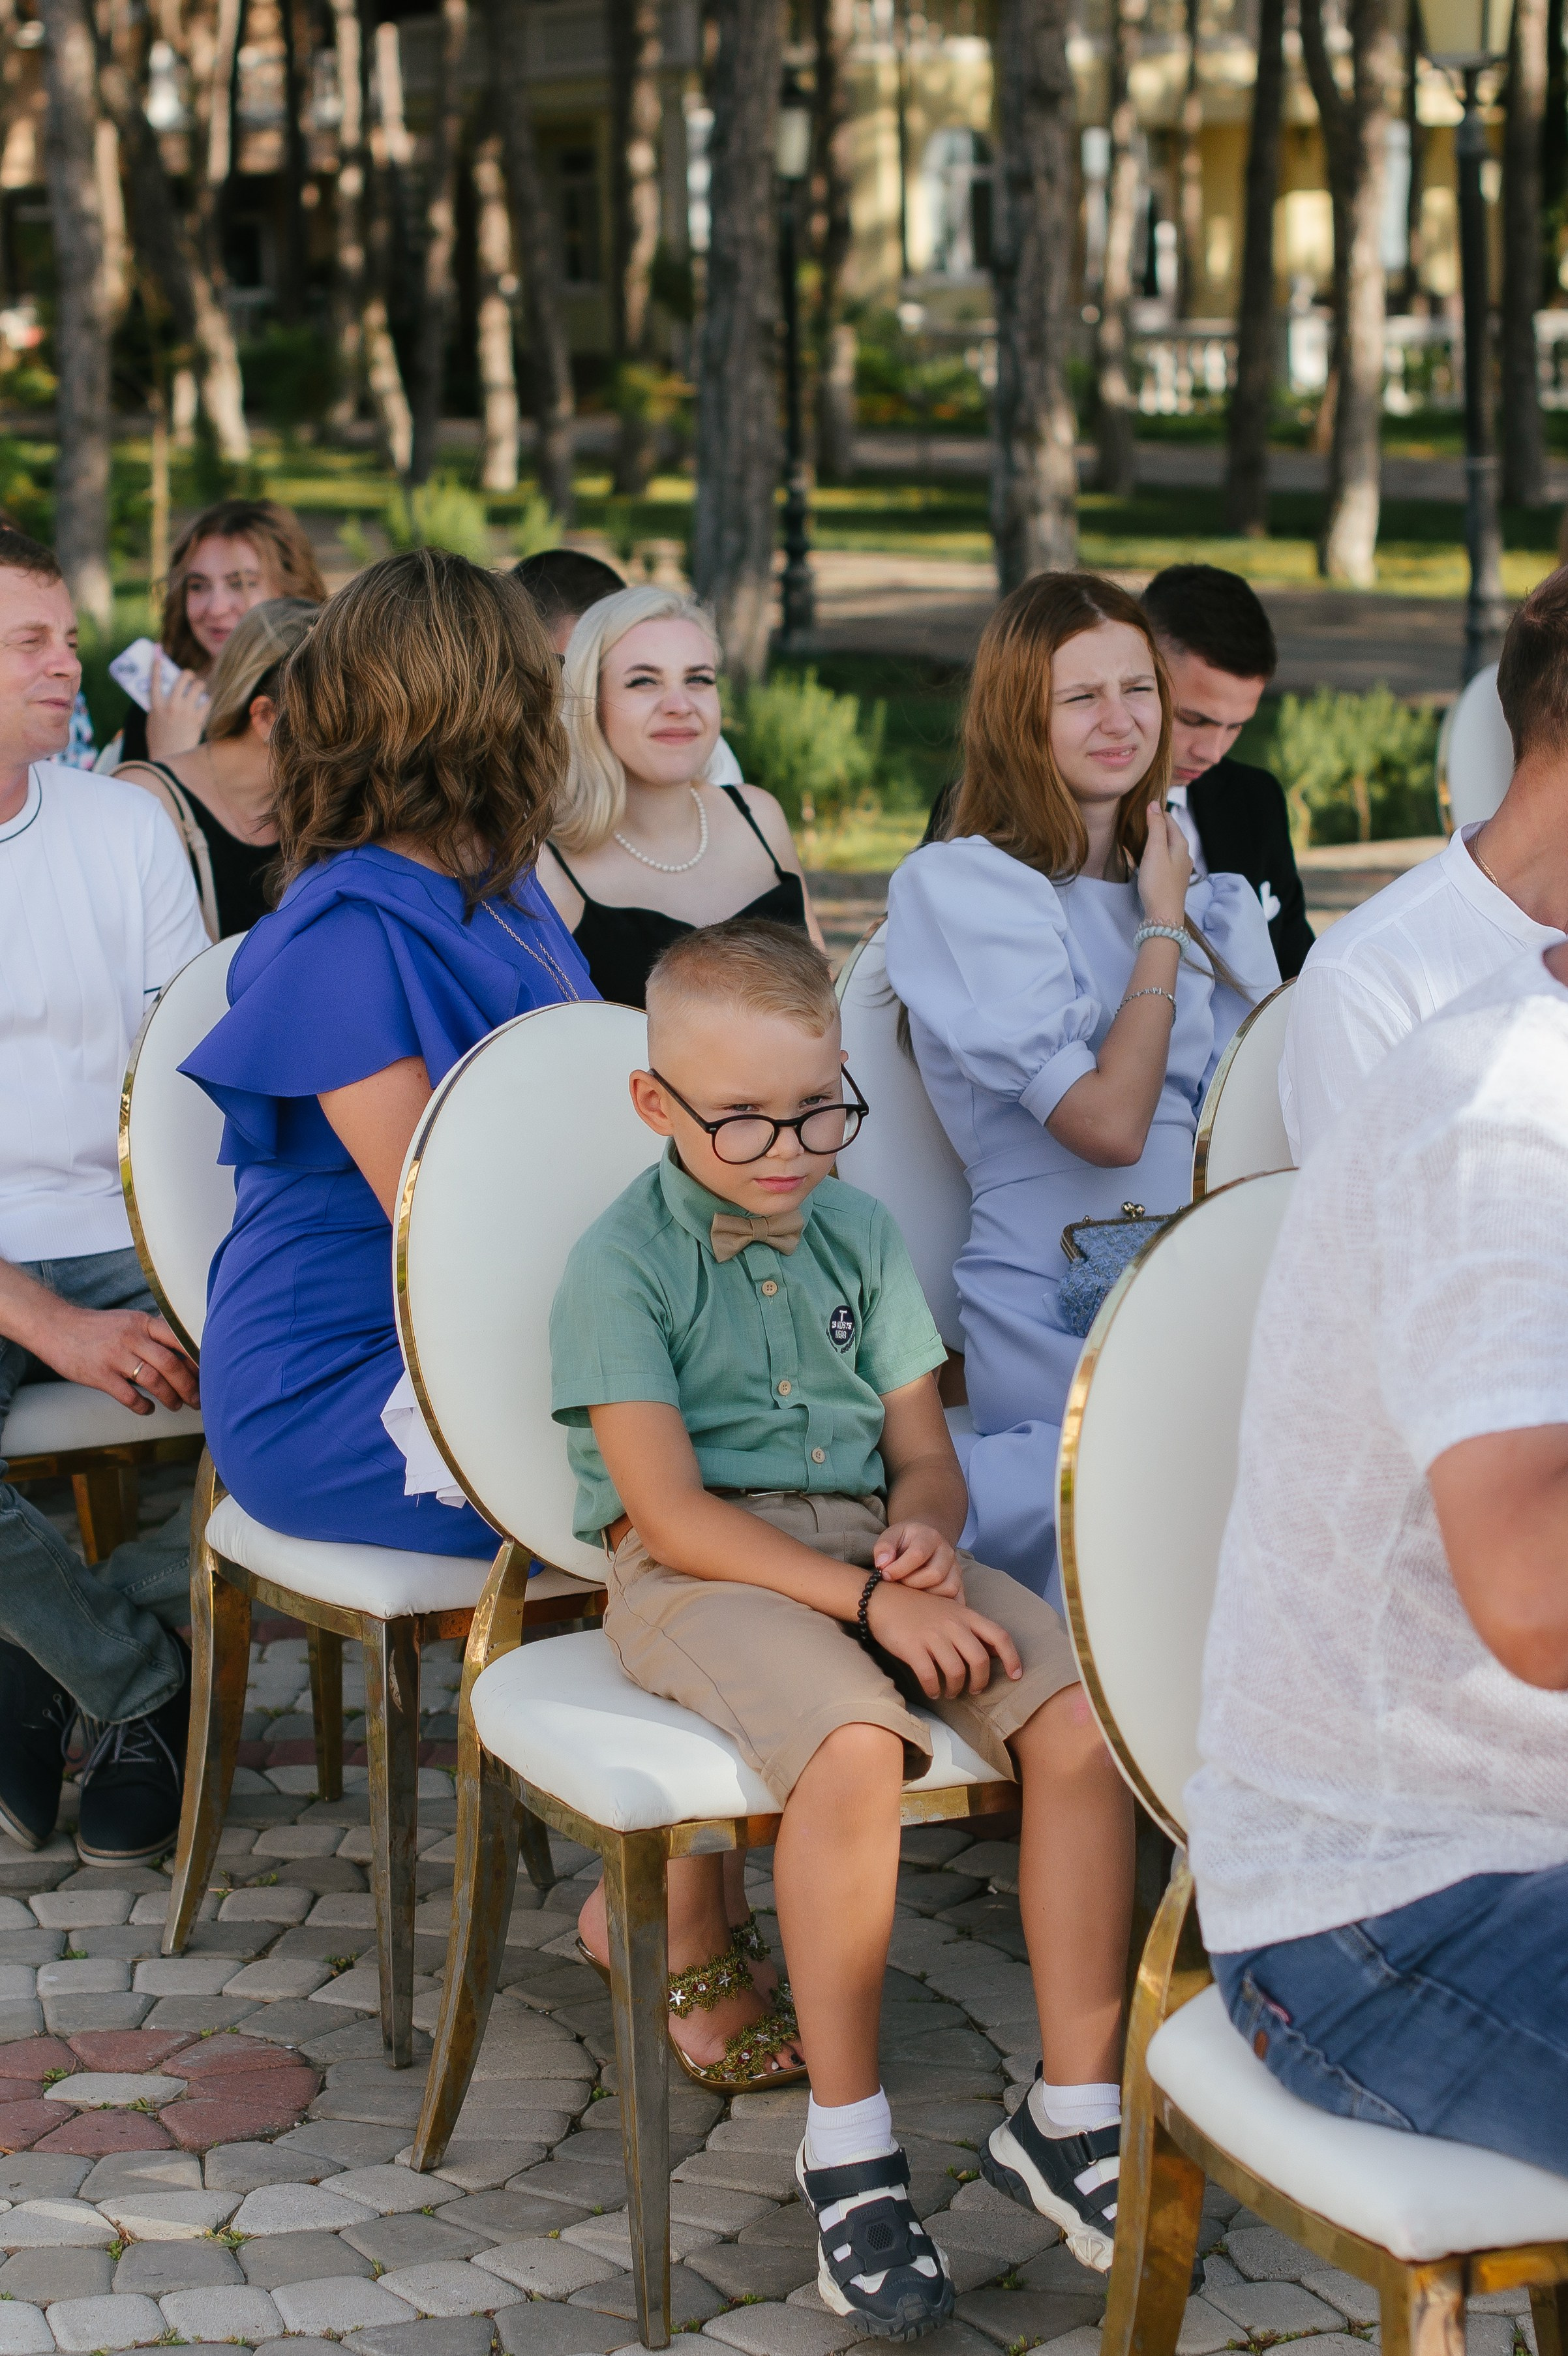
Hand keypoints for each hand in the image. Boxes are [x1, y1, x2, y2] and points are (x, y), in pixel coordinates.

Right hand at [40, 1305, 198, 1414]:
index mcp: (142, 1322)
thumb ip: (152, 1335)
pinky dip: (143, 1406)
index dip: (197, 1359)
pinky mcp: (99, 1375)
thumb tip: (185, 1356)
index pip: (178, 1339)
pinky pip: (128, 1395)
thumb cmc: (97, 1328)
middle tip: (197, 1399)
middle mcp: (131, 1337)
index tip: (209, 1374)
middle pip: (171, 1363)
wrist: (55, 1327)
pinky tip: (148, 1409)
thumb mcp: (128, 1322)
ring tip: (176, 1405)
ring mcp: (115, 1356)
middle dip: (188, 1385)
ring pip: (154, 1380)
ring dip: (170, 1397)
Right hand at [146, 657, 209, 758]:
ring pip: (199, 687)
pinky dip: (208, 699)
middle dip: (189, 674)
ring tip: (199, 690)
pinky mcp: (198, 720)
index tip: (158, 650)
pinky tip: (207, 701)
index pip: (155, 679)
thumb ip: (159, 702)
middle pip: (183, 678)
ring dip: (200, 686)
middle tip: (190, 676)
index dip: (157, 663)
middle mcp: (171, 706)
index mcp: (156, 705)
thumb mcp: (153, 718)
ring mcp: (186, 712)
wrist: (169, 756)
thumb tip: (167, 687)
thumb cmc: (159, 737)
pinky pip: (208, 701)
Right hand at [865, 1579, 1021, 1699]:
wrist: (882, 1599)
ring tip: (950, 1692)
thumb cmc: (918, 1608)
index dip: (1012, 1658)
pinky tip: (932, 1691)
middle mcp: (952, 1624)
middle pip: (980, 1660)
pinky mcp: (913, 1648)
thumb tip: (996, 1652)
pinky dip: (934, 1689)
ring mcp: (932, 1636)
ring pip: (956, 1672)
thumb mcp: (950, 1611)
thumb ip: (971, 1628)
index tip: (1015, 1676)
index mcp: (965, 1615)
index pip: (999, 1635)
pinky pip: (930, 1677)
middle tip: (974, 1689)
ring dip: (956, 1688)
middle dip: (981, 1681)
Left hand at [873, 1520, 964, 1598]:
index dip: (899, 1568)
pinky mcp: (960, 1584)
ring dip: (926, 1597)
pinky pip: (957, 1600)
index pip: (918, 1554)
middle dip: (912, 1584)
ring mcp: (956, 1569)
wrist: (923, 1541)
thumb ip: (884, 1547)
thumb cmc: (904, 1541)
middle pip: (935, 1574)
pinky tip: (925, 1606)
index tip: (885, 1575)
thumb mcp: (891, 1535)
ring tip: (911, 1593)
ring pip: (948, 1589)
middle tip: (899, 1584)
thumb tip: (883, 1564)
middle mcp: (947, 1552)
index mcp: (930, 1537)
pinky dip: (942, 1607)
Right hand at [1136, 803, 1192, 931]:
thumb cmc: (1158, 882)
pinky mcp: (1175, 879)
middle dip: (1157, 826)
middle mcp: (1185, 854)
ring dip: (1157, 840)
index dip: (1156, 813)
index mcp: (1181, 844)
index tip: (1141, 809)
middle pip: (1170, 833)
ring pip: (1169, 847)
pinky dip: (1158, 854)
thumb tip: (1153, 804)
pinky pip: (1167, 859)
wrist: (1164, 915)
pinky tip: (1150, 859)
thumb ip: (1155, 827)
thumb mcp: (1155, 851)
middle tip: (1139, 822)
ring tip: (1142, 838)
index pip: (1169, 819)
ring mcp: (1181, 868)